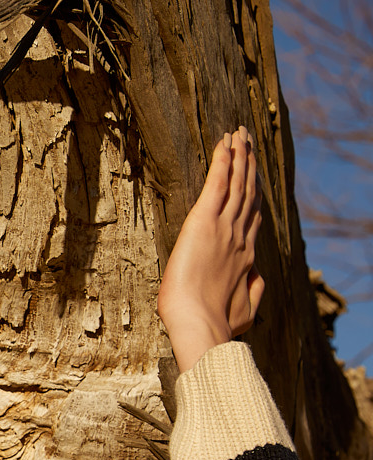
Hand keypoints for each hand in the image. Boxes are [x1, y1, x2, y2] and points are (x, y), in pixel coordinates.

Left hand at [156, 125, 265, 372]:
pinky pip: (217, 184)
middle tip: (248, 144)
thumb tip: (258, 279)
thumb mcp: (244, 309)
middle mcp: (239, 236)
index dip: (254, 195)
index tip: (254, 179)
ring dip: (238, 157)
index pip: (251, 218)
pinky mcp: (204, 221)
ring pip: (236, 183)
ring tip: (239, 135)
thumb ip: (252, 291)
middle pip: (247, 194)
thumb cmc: (216, 325)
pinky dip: (222, 162)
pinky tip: (225, 144)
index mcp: (245, 257)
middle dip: (249, 167)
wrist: (200, 324)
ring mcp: (224, 227)